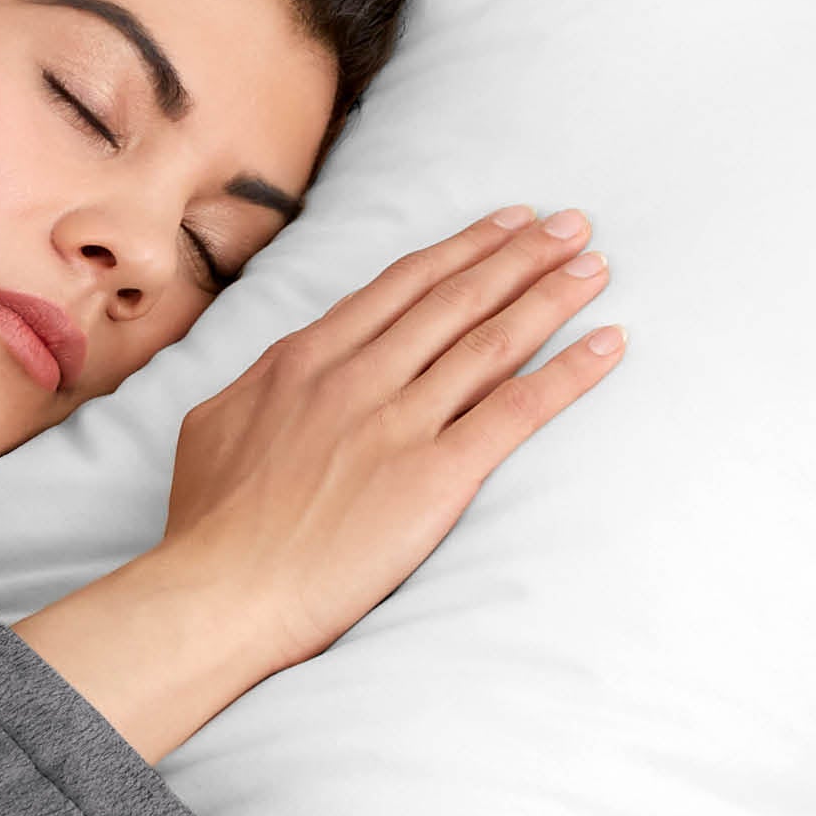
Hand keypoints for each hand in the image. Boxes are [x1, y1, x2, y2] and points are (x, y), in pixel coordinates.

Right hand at [160, 205, 622, 678]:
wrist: (220, 591)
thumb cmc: (208, 525)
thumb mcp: (214, 427)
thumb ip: (258, 387)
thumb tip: (282, 368)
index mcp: (302, 361)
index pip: (399, 287)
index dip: (460, 251)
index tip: (504, 225)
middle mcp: (356, 378)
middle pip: (455, 300)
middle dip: (521, 255)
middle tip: (572, 225)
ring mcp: (397, 424)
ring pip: (490, 342)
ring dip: (550, 296)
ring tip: (594, 266)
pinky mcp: (435, 476)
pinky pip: (516, 411)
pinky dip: (569, 373)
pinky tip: (608, 343)